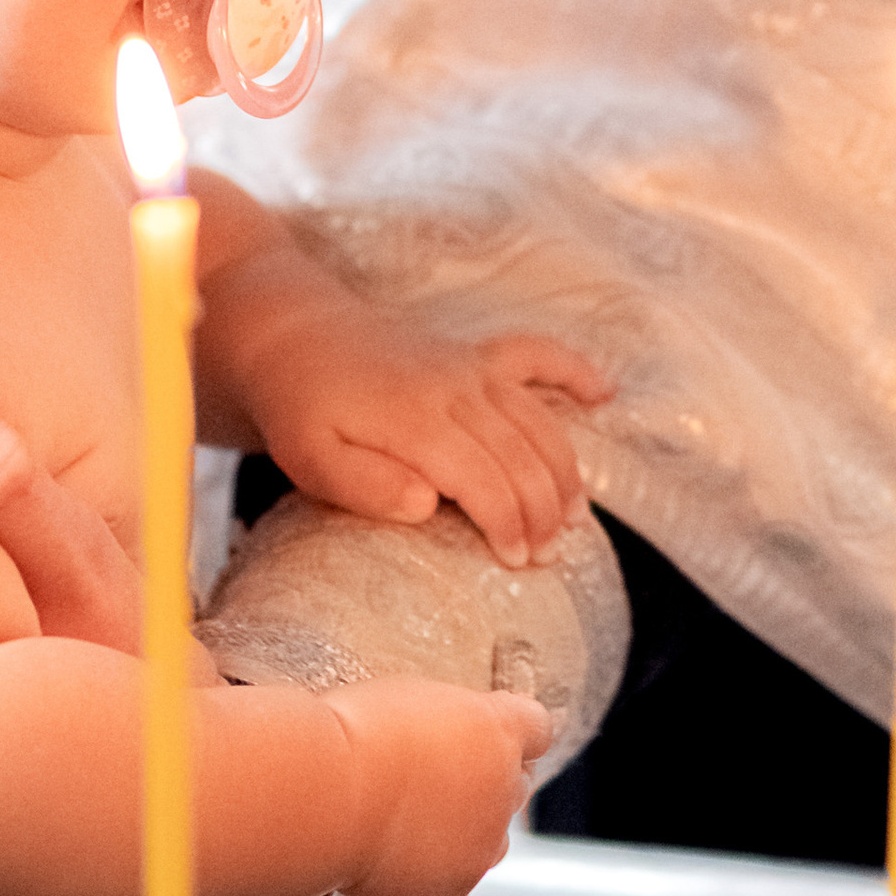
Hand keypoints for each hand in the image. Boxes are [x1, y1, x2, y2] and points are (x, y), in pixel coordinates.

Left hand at [258, 312, 605, 568]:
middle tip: (545, 556)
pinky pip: (535, 354)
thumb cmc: (299, 407)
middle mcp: (454, 386)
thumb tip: (426, 503)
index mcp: (415, 418)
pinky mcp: (473, 352)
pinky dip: (573, 371)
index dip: (508, 523)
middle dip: (542, 511)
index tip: (515, 562)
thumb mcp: (308, 457)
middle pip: (521, 455)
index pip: (484, 478)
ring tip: (573, 518)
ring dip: (563, 469)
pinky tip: (605, 394)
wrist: (291, 334)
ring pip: (538, 419)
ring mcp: (468, 365)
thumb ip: (363, 484)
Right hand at [328, 676, 552, 895]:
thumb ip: (448, 724)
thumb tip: (449, 745)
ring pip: (494, 837)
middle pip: (517, 783)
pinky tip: (391, 849)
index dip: (510, 730)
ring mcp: (484, 842)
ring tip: (412, 817)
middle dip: (488, 779)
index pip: (536, 727)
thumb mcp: (406, 701)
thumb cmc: (348, 732)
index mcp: (499, 727)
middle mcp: (505, 786)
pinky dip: (431, 866)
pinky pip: (456, 876)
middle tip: (434, 775)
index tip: (485, 733)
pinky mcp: (455, 886)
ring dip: (469, 828)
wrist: (321, 794)